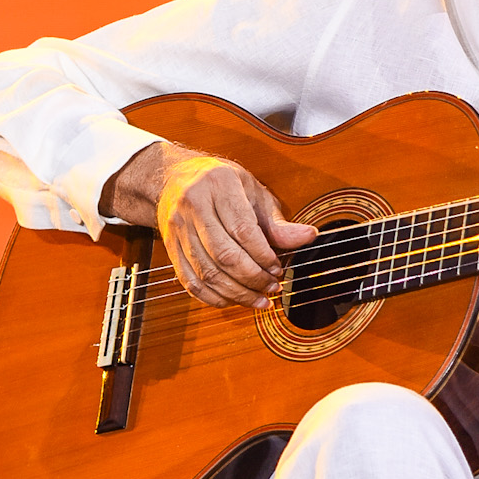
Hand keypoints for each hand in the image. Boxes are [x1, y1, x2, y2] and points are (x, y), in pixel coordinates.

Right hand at [101, 141, 315, 308]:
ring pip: (207, 272)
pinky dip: (213, 297)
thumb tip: (308, 236)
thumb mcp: (253, 192)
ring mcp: (177, 228)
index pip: (243, 229)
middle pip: (224, 255)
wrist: (173, 177)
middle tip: (272, 287)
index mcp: (218, 184)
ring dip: (236, 293)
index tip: (278, 268)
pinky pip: (190, 281)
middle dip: (253, 278)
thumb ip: (277, 221)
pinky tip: (233, 300)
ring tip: (259, 299)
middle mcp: (193, 205)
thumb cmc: (221, 183)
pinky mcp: (169, 247)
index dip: (263, 255)